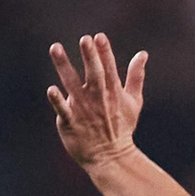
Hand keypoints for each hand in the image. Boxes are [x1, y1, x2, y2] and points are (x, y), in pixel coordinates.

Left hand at [47, 33, 146, 166]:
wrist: (111, 158)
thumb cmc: (121, 127)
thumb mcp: (134, 102)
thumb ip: (136, 76)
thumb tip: (142, 54)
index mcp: (113, 92)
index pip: (110, 68)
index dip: (104, 52)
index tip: (99, 37)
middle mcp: (98, 98)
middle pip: (94, 74)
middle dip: (90, 57)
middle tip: (85, 40)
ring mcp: (84, 110)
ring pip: (72, 84)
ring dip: (64, 66)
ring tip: (55, 48)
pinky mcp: (71, 123)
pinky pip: (64, 111)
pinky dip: (58, 101)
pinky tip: (51, 89)